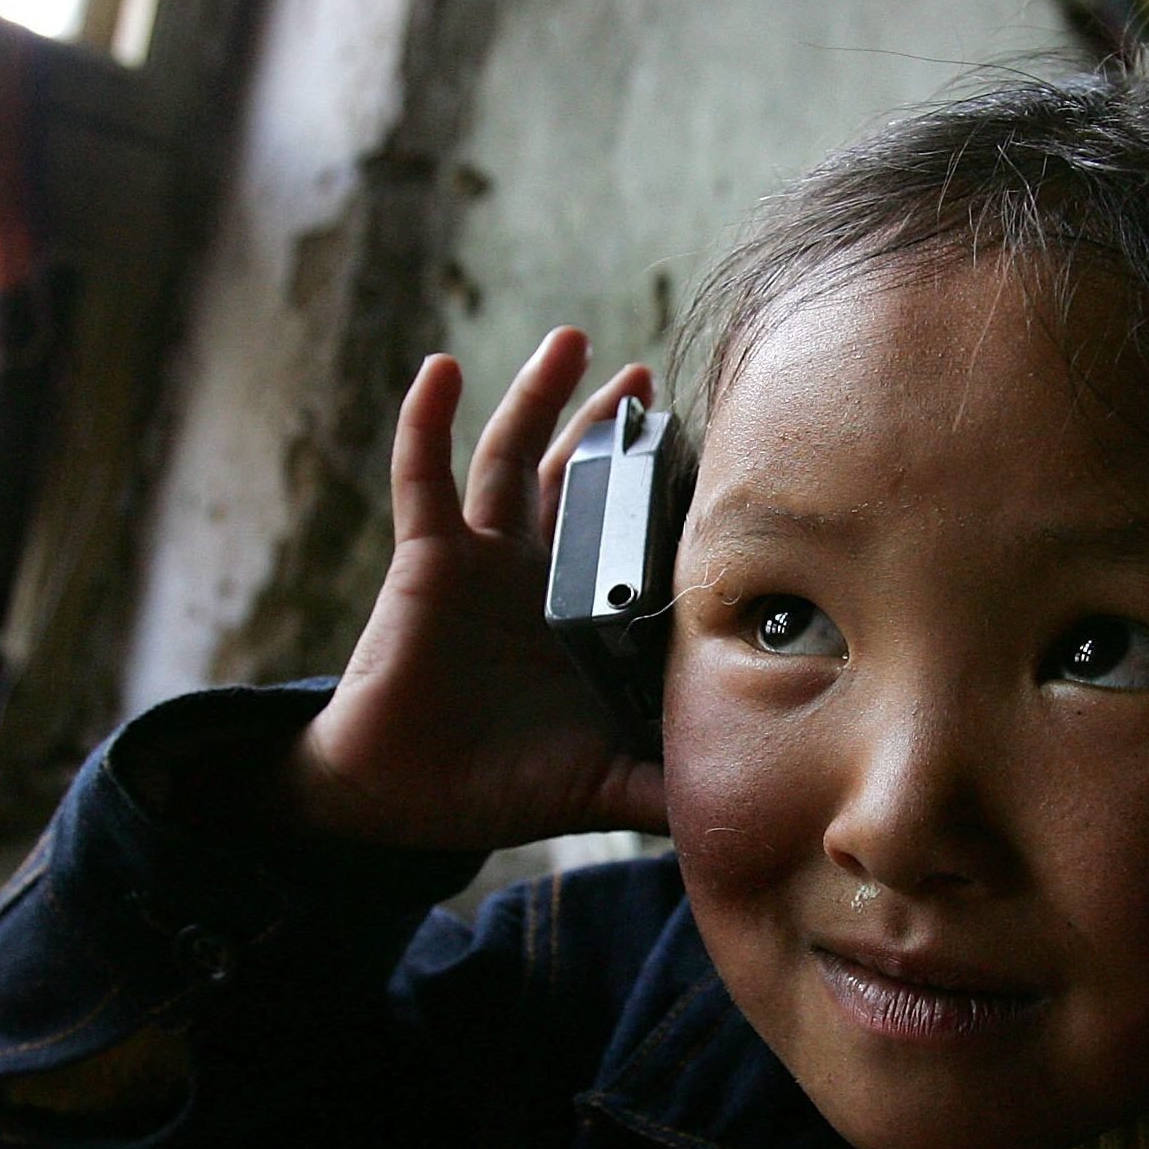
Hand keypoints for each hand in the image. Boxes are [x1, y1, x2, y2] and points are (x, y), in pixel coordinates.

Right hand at [282, 331, 669, 848]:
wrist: (397, 800)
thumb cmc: (497, 788)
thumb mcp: (602, 788)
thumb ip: (668, 790)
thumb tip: (751, 807)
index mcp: (588, 617)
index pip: (639, 539)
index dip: (670, 496)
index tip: (718, 448)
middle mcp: (541, 575)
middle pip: (582, 479)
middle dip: (612, 427)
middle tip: (650, 379)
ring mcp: (483, 560)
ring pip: (514, 457)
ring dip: (539, 396)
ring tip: (574, 340)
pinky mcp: (428, 557)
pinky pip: (424, 476)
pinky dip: (428, 421)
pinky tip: (441, 369)